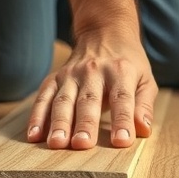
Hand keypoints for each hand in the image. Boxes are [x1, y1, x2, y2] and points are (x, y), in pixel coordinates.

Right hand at [26, 30, 157, 149]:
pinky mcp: (55, 78)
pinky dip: (37, 117)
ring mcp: (71, 74)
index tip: (121, 141)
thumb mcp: (145, 80)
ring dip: (59, 123)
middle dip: (84, 124)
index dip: (122, 120)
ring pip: (63, 100)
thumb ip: (144, 105)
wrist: (104, 32)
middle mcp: (94, 71)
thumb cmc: (128, 63)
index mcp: (121, 72)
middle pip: (88, 101)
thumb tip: (143, 130)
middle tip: (81, 145)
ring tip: (56, 143)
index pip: (122, 99)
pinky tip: (33, 135)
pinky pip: (44, 97)